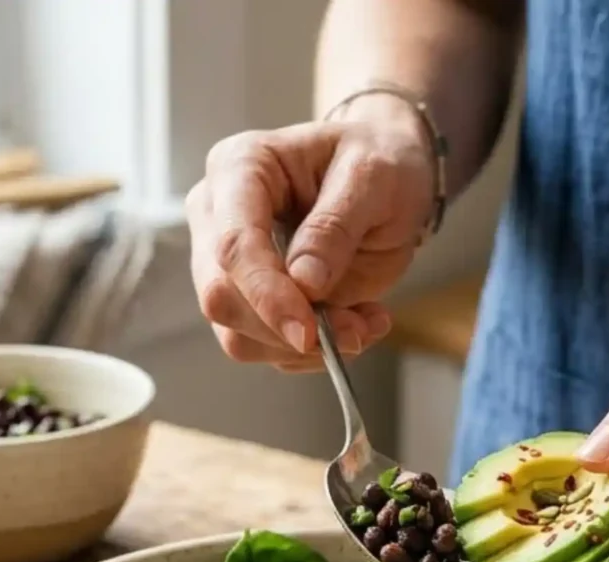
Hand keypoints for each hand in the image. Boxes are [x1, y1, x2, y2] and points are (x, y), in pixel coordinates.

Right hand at [186, 104, 433, 371]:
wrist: (390, 174)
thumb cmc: (379, 161)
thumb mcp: (373, 179)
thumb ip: (336, 228)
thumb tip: (304, 283)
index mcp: (240, 168)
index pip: (233, 245)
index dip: (267, 296)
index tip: (309, 332)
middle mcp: (218, 216)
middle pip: (222, 298)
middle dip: (287, 330)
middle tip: (356, 330)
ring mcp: (226, 264)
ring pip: (238, 335)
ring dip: (304, 349)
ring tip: (364, 323)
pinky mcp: (248, 301)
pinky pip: (266, 348)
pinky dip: (313, 353)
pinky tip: (354, 323)